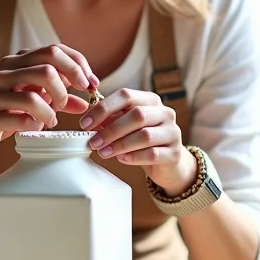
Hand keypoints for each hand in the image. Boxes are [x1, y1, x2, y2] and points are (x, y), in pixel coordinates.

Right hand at [0, 44, 100, 159]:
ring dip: (51, 111)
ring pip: (35, 95)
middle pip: (48, 66)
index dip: (78, 66)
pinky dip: (35, 125)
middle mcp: (5, 70)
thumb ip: (62, 98)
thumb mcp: (39, 100)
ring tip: (50, 120)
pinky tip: (35, 128)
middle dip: (66, 88)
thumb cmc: (10, 112)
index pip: (55, 49)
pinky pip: (23, 119)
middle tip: (65, 103)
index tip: (91, 84)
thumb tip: (87, 102)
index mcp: (19, 60)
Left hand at [79, 88, 196, 194]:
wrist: (167, 164)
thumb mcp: (126, 127)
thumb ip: (110, 121)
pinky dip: (134, 157)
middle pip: (137, 115)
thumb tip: (89, 121)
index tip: (85, 123)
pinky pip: (152, 154)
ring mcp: (172, 132)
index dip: (103, 108)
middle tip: (93, 142)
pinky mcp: (174, 153)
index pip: (126, 95)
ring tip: (103, 152)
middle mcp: (165, 113)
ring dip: (119, 144)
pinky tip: (121, 159)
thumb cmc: (142, 142)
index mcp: (150, 100)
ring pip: (144, 135)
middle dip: (111, 129)